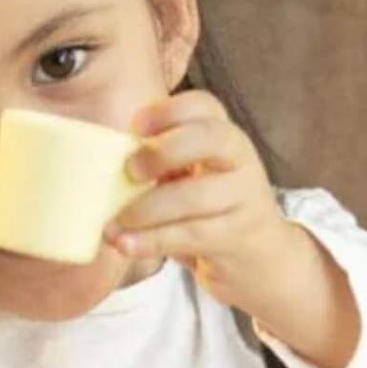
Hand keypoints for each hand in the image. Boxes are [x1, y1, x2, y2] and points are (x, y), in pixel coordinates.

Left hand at [107, 89, 294, 313]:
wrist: (262, 261)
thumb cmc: (213, 212)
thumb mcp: (196, 176)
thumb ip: (163, 164)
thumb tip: (103, 166)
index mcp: (225, 137)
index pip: (205, 107)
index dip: (168, 110)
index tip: (135, 125)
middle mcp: (241, 161)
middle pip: (209, 138)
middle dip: (163, 150)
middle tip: (130, 170)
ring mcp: (244, 199)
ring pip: (194, 196)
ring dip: (146, 210)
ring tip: (113, 225)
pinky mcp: (237, 238)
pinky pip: (190, 235)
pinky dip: (152, 240)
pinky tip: (126, 244)